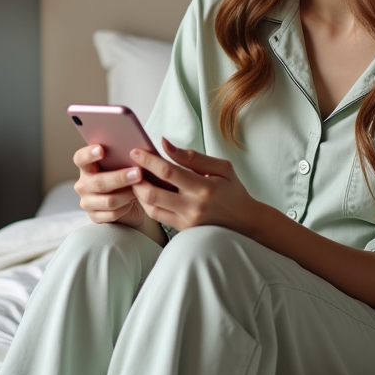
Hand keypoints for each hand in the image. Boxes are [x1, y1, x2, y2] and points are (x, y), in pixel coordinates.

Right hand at [72, 144, 150, 228]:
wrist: (128, 203)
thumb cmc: (125, 179)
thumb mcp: (122, 167)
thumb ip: (122, 159)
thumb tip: (136, 152)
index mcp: (86, 168)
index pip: (80, 158)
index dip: (89, 154)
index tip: (102, 149)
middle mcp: (83, 185)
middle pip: (99, 182)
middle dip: (120, 178)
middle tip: (138, 173)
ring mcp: (87, 202)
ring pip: (108, 201)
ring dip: (127, 195)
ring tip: (142, 189)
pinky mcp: (95, 217)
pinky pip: (112, 214)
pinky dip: (126, 208)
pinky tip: (134, 202)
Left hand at [129, 138, 258, 233]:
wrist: (244, 221)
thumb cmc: (232, 190)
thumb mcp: (221, 167)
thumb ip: (192, 157)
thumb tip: (165, 144)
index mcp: (204, 188)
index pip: (169, 172)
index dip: (149, 160)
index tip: (136, 150)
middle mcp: (193, 207)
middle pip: (153, 193)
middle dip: (136, 178)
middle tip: (129, 165)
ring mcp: (186, 221)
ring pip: (150, 207)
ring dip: (138, 192)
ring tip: (135, 178)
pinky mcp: (183, 229)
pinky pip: (157, 216)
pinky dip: (147, 203)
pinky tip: (145, 191)